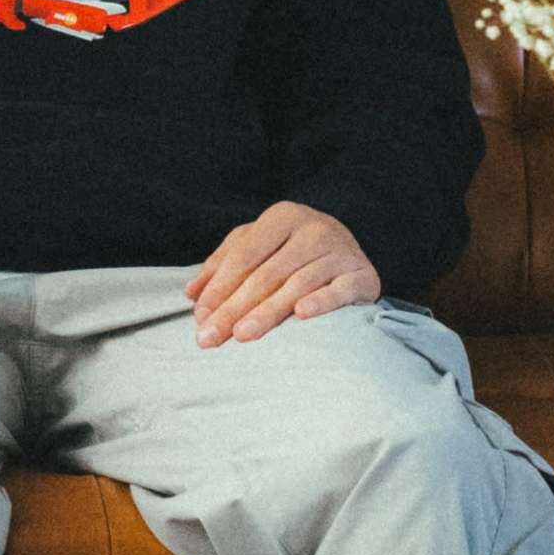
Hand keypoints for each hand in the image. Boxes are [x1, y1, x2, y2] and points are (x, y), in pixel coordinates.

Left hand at [185, 203, 377, 347]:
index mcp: (283, 217)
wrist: (351, 252)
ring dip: (267, 313)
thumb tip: (191, 293)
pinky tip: (300, 316)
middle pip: (266, 274)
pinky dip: (321, 302)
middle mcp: (313, 229)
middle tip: (211, 337)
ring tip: (242, 337)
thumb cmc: (293, 252)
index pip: (245, 255)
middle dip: (234, 308)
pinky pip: (339, 290)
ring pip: (297, 285)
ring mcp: (340, 251)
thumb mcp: (257, 247)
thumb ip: (223, 265)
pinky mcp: (362, 274)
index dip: (220, 286)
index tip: (200, 317)